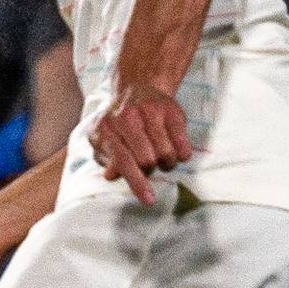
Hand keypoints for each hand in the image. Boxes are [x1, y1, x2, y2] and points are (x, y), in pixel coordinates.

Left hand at [91, 84, 192, 204]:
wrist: (139, 87)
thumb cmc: (120, 122)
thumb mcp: (106, 138)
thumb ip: (108, 158)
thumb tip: (111, 175)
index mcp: (107, 128)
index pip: (123, 160)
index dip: (137, 182)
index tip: (149, 200)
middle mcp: (128, 118)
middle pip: (147, 160)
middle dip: (150, 170)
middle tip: (149, 165)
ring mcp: (150, 112)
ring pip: (166, 154)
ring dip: (166, 163)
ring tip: (161, 156)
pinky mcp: (172, 110)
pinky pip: (182, 144)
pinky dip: (181, 154)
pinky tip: (175, 150)